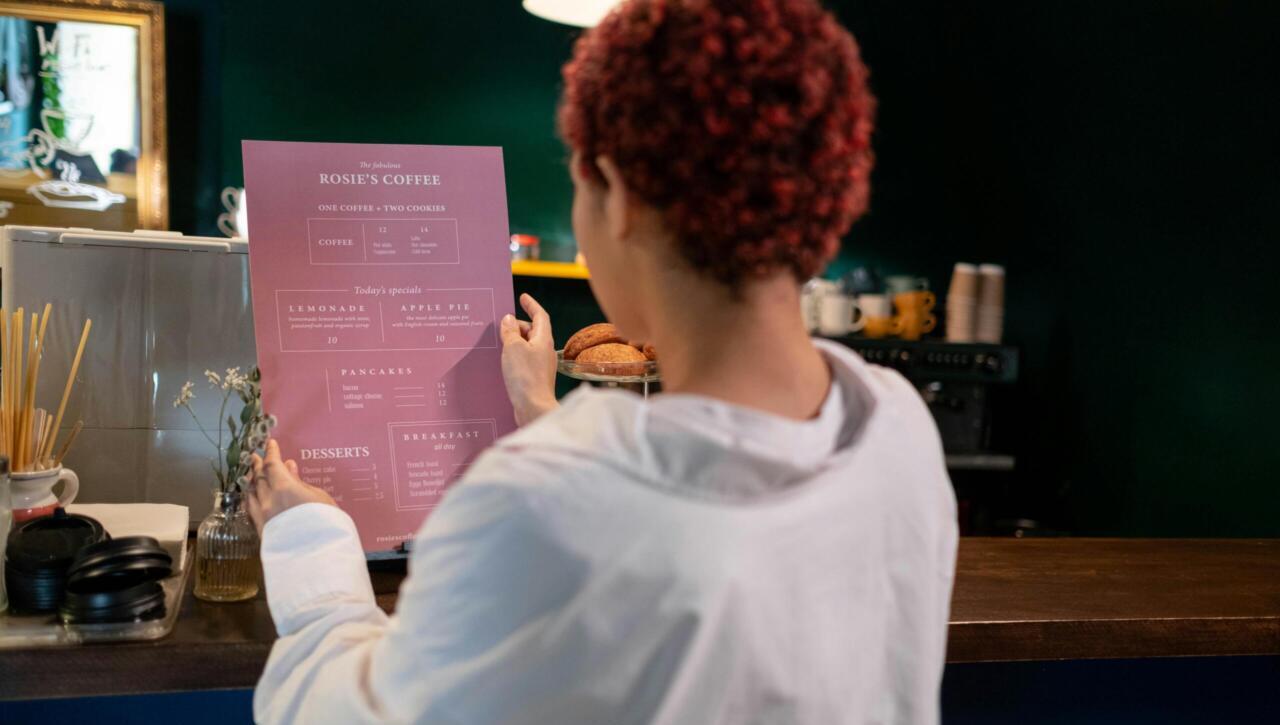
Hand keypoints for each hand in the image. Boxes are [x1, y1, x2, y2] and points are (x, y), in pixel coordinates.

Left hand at [247, 439, 336, 535]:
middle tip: (256, 456)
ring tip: (252, 474)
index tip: (270, 443)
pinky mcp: (261, 530)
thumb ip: (301, 483)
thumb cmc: (326, 524)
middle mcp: (268, 500)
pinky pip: (250, 508)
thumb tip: (289, 468)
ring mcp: (262, 516)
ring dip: (251, 481)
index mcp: (284, 487)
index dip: (271, 452)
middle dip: (257, 465)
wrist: (316, 558)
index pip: (272, 465)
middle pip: (258, 477)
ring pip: (251, 493)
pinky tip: (252, 496)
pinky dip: (250, 497)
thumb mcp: (319, 498)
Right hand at [500, 293, 558, 425]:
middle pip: (533, 331)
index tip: (523, 297)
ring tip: (499, 343)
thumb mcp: (513, 348)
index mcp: (544, 339)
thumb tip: (509, 319)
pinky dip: (514, 356)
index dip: (531, 305)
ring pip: (527, 347)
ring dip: (514, 342)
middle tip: (501, 326)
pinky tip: (503, 362)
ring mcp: (541, 365)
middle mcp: (545, 351)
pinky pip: (524, 361)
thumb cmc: (525, 376)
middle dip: (518, 325)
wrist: (534, 408)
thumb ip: (510, 331)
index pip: (540, 316)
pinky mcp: (534, 378)